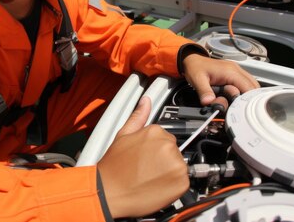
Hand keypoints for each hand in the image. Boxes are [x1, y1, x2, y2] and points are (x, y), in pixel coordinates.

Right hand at [97, 96, 188, 218]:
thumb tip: (145, 101)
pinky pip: (183, 181)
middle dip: (163, 159)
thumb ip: (138, 117)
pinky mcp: (181, 182)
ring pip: (179, 165)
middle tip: (146, 168)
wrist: (110, 192)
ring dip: (169, 171)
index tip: (146, 156)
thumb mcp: (123, 135)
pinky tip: (157, 186)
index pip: (165, 137)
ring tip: (150, 178)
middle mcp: (168, 146)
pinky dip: (174, 185)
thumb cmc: (114, 167)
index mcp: (156, 132)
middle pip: (174, 150)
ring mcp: (177, 165)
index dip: (155, 148)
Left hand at [182, 54, 259, 108]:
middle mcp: (237, 70)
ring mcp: (237, 71)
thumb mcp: (197, 80)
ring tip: (238, 104)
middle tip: (240, 108)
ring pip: (252, 84)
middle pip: (254, 86)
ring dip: (248, 95)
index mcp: (230, 71)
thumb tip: (209, 102)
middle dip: (249, 99)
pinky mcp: (235, 73)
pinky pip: (246, 83)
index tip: (243, 109)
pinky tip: (237, 98)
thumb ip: (204, 92)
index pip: (248, 87)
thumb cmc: (195, 68)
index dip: (247, 100)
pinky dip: (244, 91)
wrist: (192, 59)